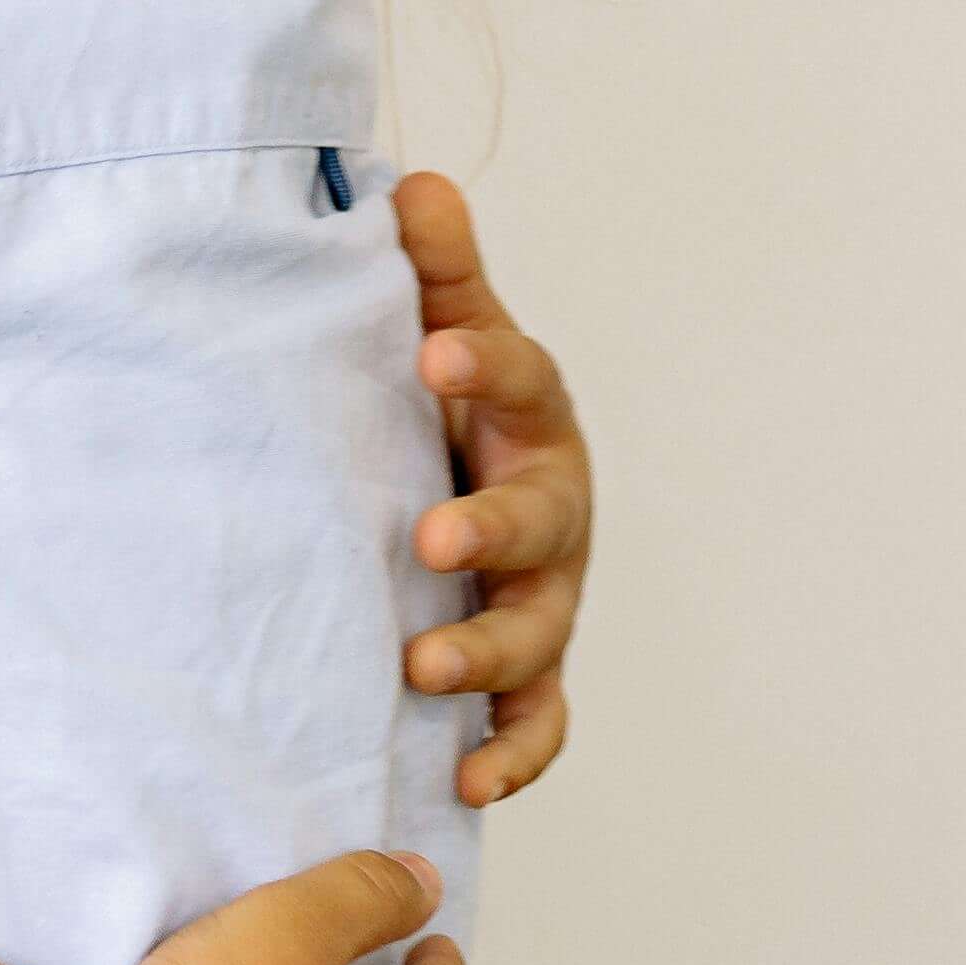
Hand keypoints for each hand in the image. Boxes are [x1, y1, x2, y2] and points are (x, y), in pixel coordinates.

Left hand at [392, 172, 589, 804]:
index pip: (518, 374)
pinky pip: (539, 722)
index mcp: (528, 414)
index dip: (483, 358)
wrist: (462, 506)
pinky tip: (468, 781)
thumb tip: (415, 183)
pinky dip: (513, 753)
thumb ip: (434, 274)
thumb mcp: (444, 335)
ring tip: (423, 672)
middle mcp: (550, 508)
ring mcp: (546, 596)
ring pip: (536, 631)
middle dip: (491, 529)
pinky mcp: (529, 673)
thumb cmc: (447, 414)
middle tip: (433, 540)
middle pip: (540, 519)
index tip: (434, 347)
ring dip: (486, 654)